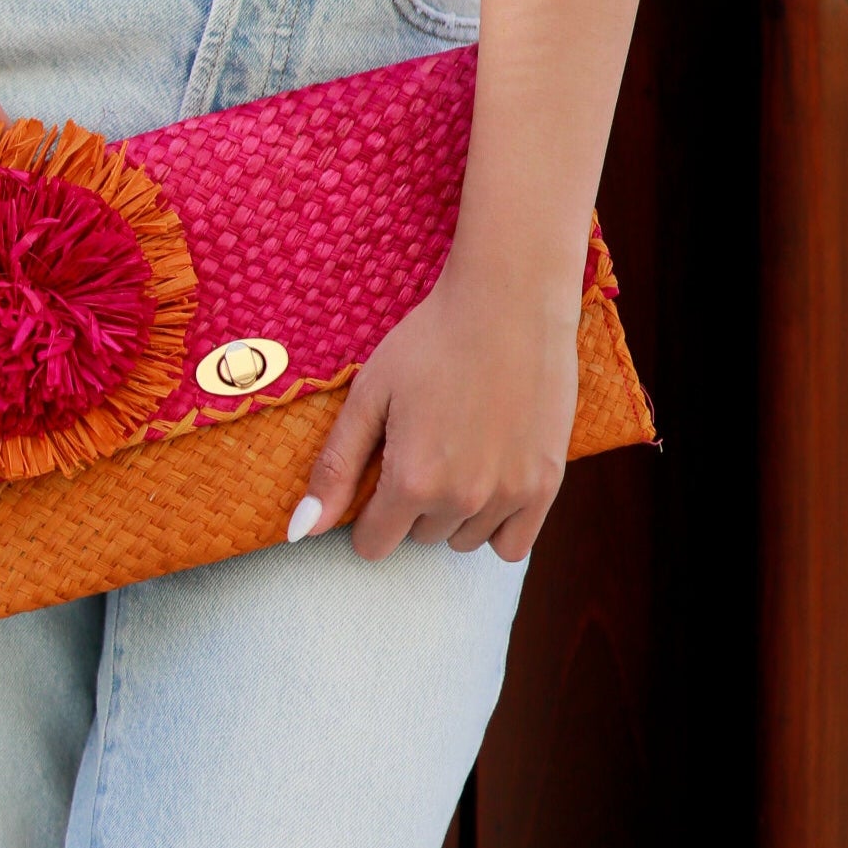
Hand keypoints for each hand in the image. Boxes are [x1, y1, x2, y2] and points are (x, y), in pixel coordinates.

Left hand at [291, 248, 577, 562]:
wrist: (508, 302)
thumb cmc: (431, 340)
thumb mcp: (370, 393)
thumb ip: (336, 466)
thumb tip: (301, 531)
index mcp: (411, 479)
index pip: (374, 544)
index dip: (368, 513)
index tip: (377, 476)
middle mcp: (461, 499)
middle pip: (419, 537)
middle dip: (412, 503)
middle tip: (422, 444)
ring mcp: (508, 495)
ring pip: (463, 540)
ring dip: (454, 512)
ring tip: (457, 450)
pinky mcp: (545, 486)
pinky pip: (513, 546)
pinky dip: (497, 524)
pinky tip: (489, 478)